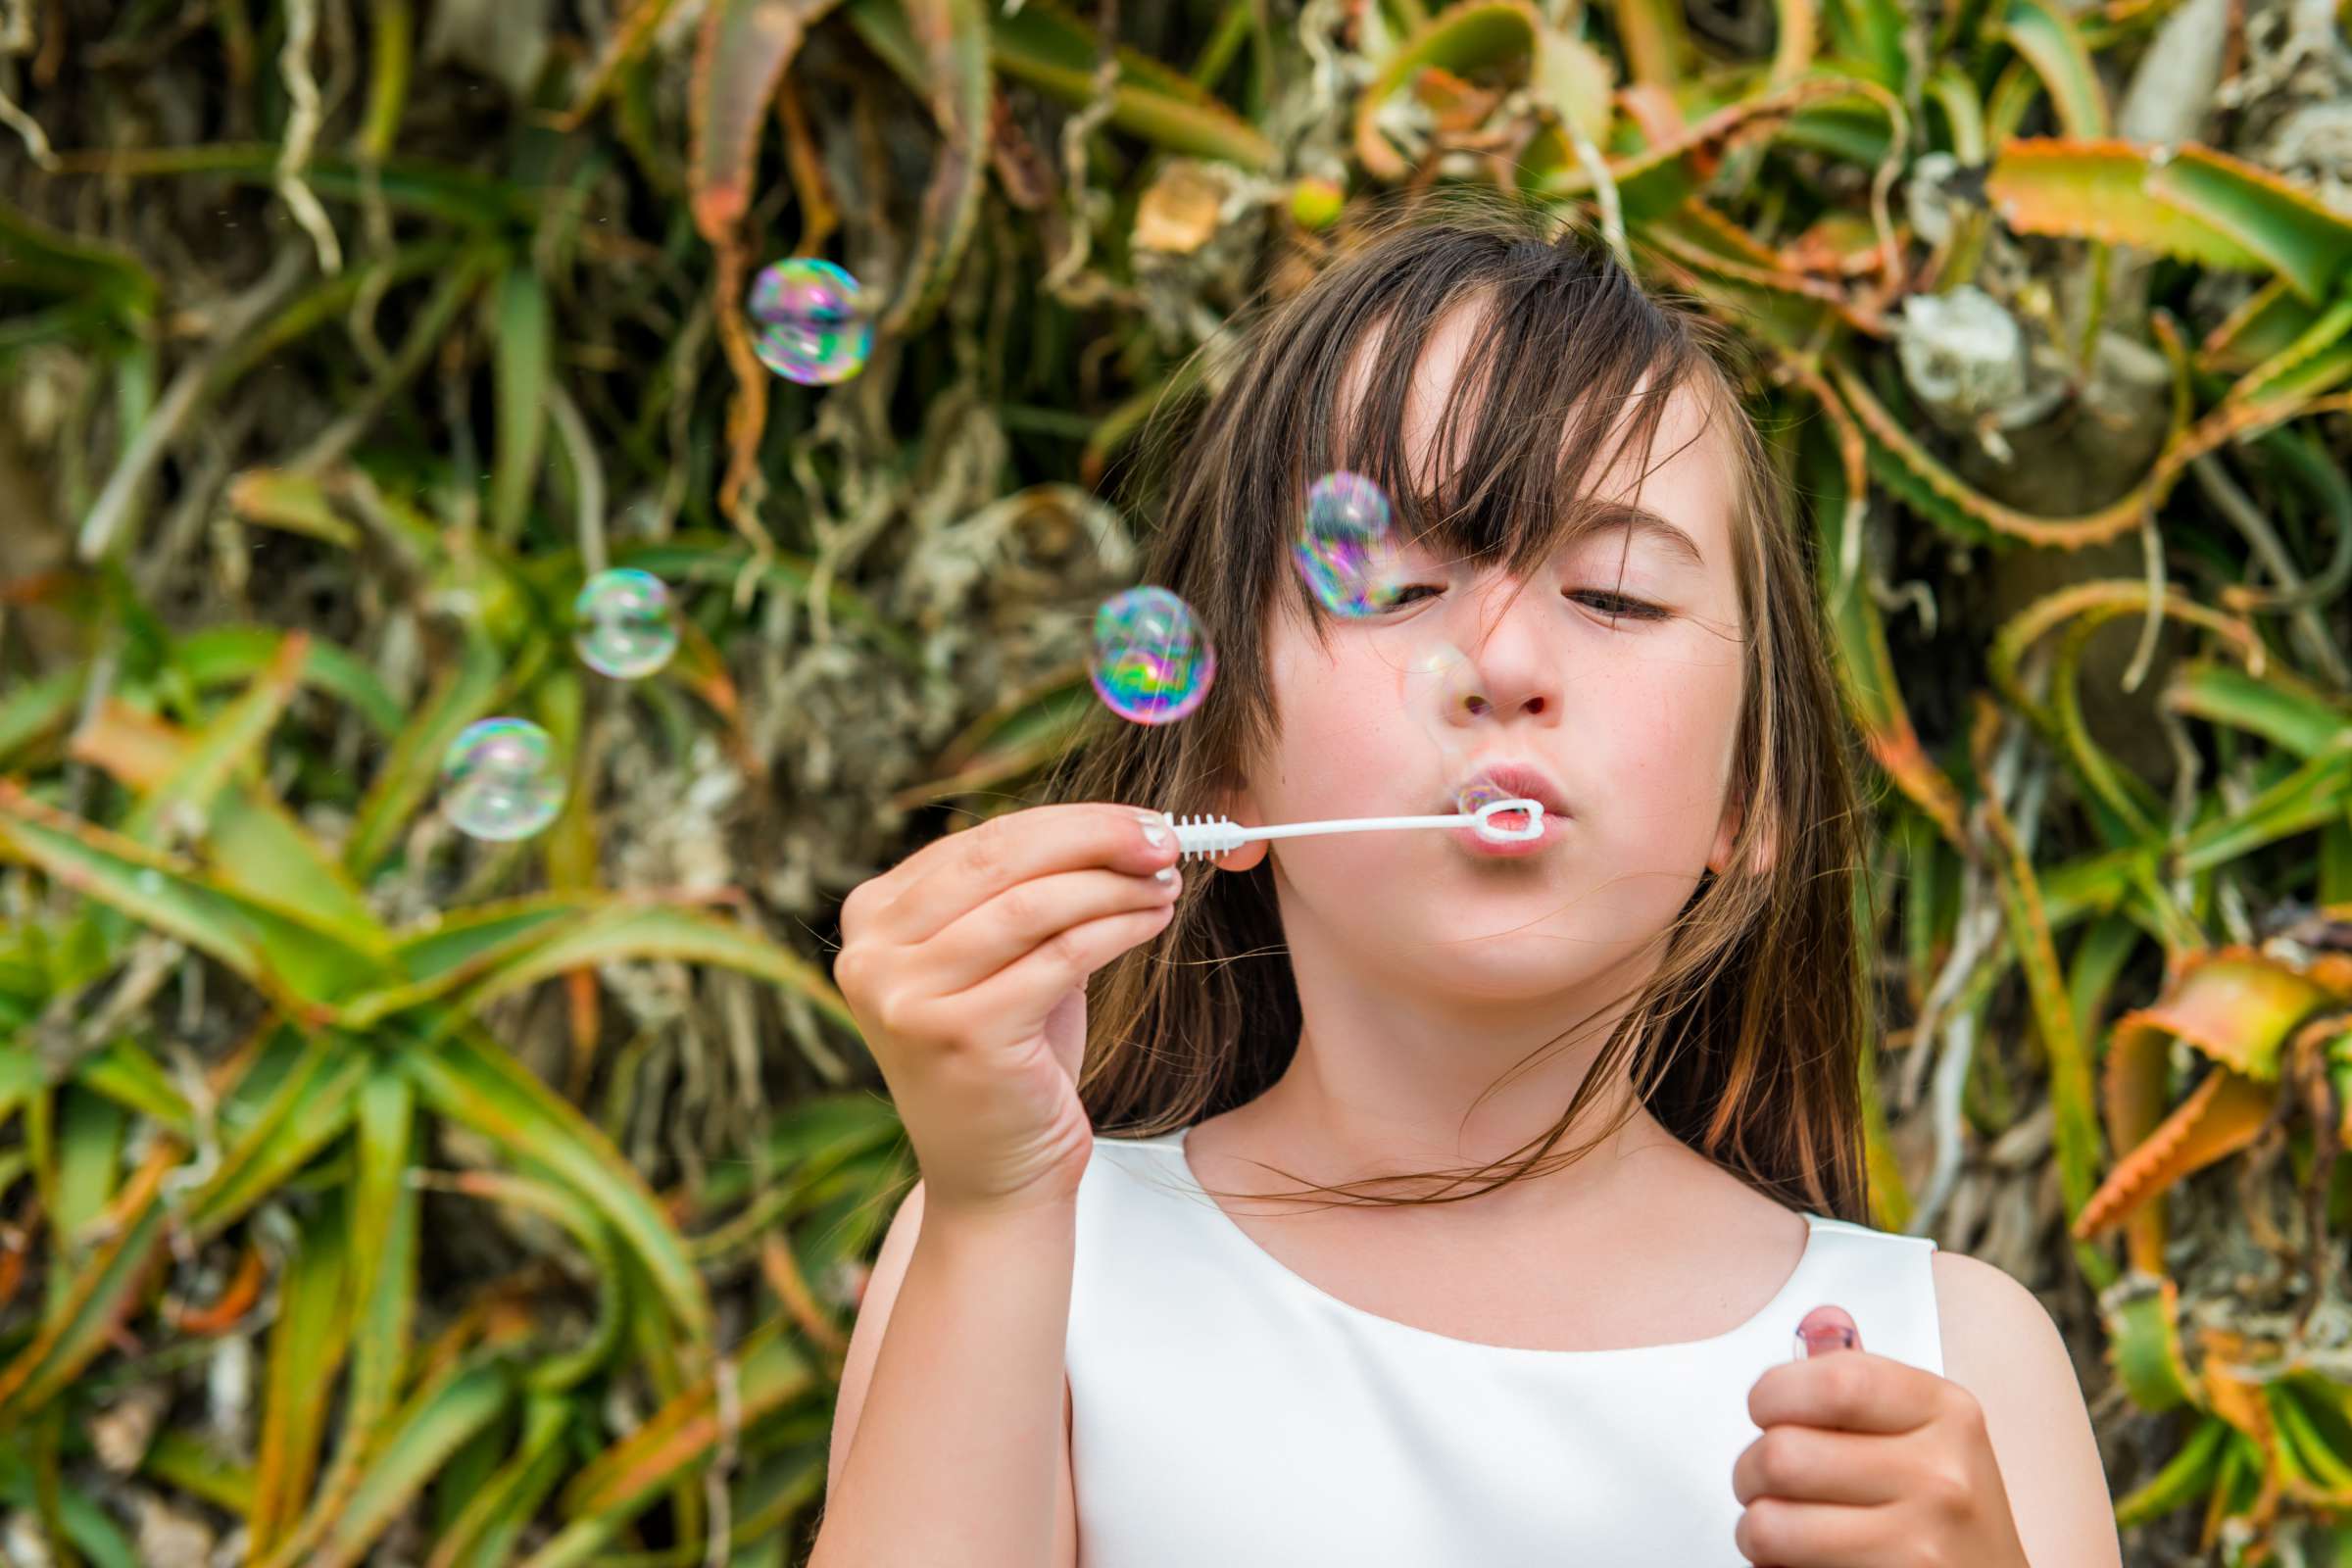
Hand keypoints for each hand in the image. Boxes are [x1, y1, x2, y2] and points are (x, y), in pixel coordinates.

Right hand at [831, 803, 1183, 1221]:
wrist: (995, 1179)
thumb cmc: (1010, 1061)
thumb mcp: (1003, 962)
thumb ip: (1030, 893)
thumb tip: (1122, 827)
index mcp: (871, 919)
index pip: (981, 842)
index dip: (1070, 822)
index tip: (1140, 820)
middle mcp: (872, 954)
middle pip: (1001, 860)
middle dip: (1095, 838)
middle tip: (1166, 837)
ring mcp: (907, 997)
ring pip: (1032, 904)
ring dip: (1114, 885)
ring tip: (1166, 882)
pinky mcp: (959, 1035)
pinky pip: (1060, 955)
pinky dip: (1117, 928)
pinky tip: (1153, 921)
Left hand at [1731, 1305, 2029, 1567]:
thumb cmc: (1948, 1517)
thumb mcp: (1927, 1435)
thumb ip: (1864, 1385)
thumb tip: (1817, 1320)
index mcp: (1946, 1412)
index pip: (1833, 1381)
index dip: (1773, 1394)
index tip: (1765, 1409)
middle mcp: (1942, 1475)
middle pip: (1783, 1454)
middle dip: (1750, 1472)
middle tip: (1765, 1482)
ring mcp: (1922, 1542)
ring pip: (1770, 1522)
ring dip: (1757, 1529)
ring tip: (1785, 1528)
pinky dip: (1773, 1566)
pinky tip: (1806, 1559)